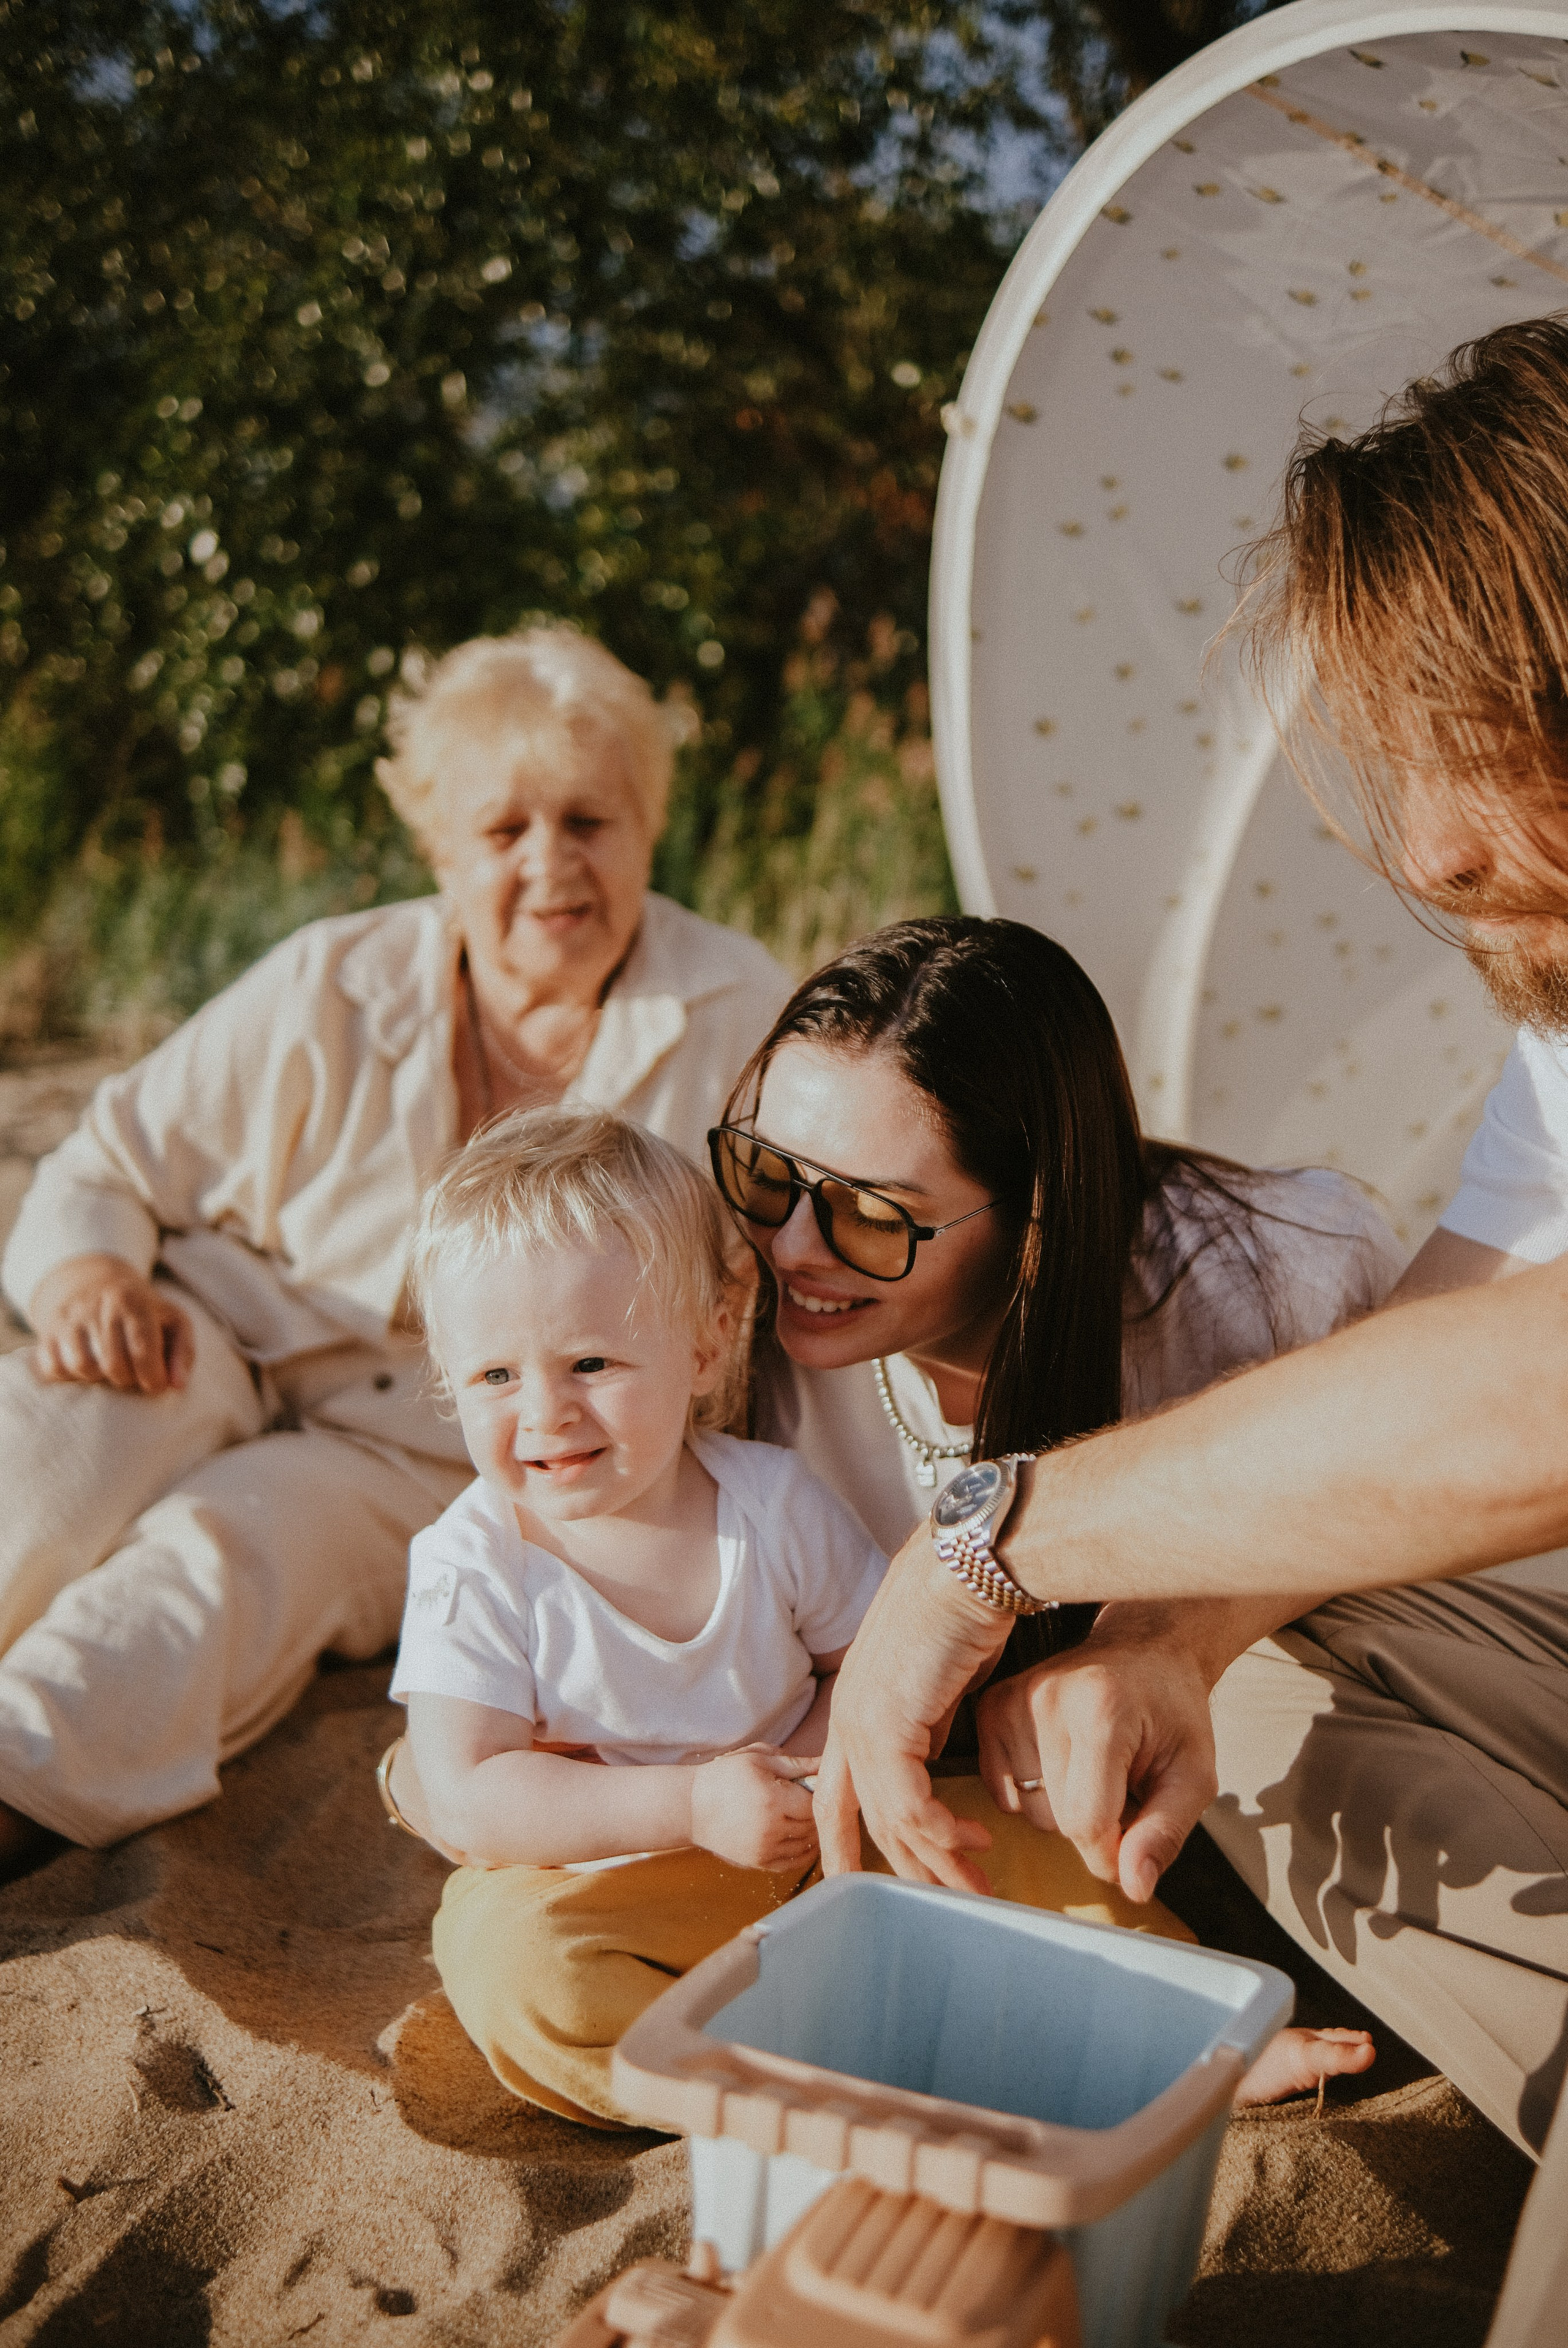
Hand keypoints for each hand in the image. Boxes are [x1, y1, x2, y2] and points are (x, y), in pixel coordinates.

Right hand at [29, 1254, 193, 1395]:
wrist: (95, 1285)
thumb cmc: (144, 1313)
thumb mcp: (174, 1322)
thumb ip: (183, 1353)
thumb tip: (177, 1386)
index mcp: (131, 1300)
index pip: (142, 1349)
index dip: (152, 1377)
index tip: (156, 1385)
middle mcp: (96, 1305)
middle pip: (113, 1365)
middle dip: (128, 1380)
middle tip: (134, 1375)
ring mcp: (68, 1319)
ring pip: (82, 1367)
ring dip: (100, 1379)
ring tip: (110, 1369)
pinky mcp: (47, 1333)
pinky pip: (54, 1369)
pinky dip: (71, 1377)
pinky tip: (86, 1367)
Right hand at [690, 1747, 819, 1872]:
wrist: (691, 1807)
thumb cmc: (725, 1776)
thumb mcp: (758, 1759)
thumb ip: (795, 1764)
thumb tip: (826, 1763)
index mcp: (772, 1800)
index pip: (813, 1803)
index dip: (819, 1794)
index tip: (815, 1786)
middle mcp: (770, 1829)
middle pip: (812, 1825)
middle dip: (816, 1812)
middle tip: (814, 1799)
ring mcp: (764, 1849)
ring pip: (806, 1845)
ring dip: (812, 1831)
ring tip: (807, 1815)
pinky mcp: (758, 1863)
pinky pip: (792, 1862)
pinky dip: (804, 1852)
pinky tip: (804, 1838)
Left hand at [814, 1527, 1011, 1891]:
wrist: (968, 1566)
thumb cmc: (962, 1609)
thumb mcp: (939, 1680)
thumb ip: (928, 1721)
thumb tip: (933, 1754)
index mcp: (854, 1707)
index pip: (837, 1794)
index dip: (848, 1844)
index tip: (867, 1882)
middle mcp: (848, 1719)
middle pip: (863, 1820)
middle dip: (909, 1868)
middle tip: (949, 1901)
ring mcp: (863, 1723)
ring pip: (891, 1821)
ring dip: (937, 1862)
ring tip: (975, 1888)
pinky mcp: (889, 1725)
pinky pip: (911, 1805)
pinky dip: (944, 1832)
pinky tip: (975, 1841)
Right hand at [975, 1604, 1221, 1903]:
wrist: (1144, 1650)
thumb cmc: (1171, 1711)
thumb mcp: (1193, 1775)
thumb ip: (1164, 1833)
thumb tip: (1134, 1887)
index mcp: (1102, 1711)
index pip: (1086, 1821)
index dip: (1113, 1851)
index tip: (1135, 1837)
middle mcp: (1046, 1699)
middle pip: (1057, 1820)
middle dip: (1095, 1826)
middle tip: (1124, 1787)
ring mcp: (1012, 1701)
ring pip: (1029, 1811)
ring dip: (1064, 1809)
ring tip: (1095, 1768)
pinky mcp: (992, 1707)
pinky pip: (1003, 1791)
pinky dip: (1034, 1792)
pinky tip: (1063, 1760)